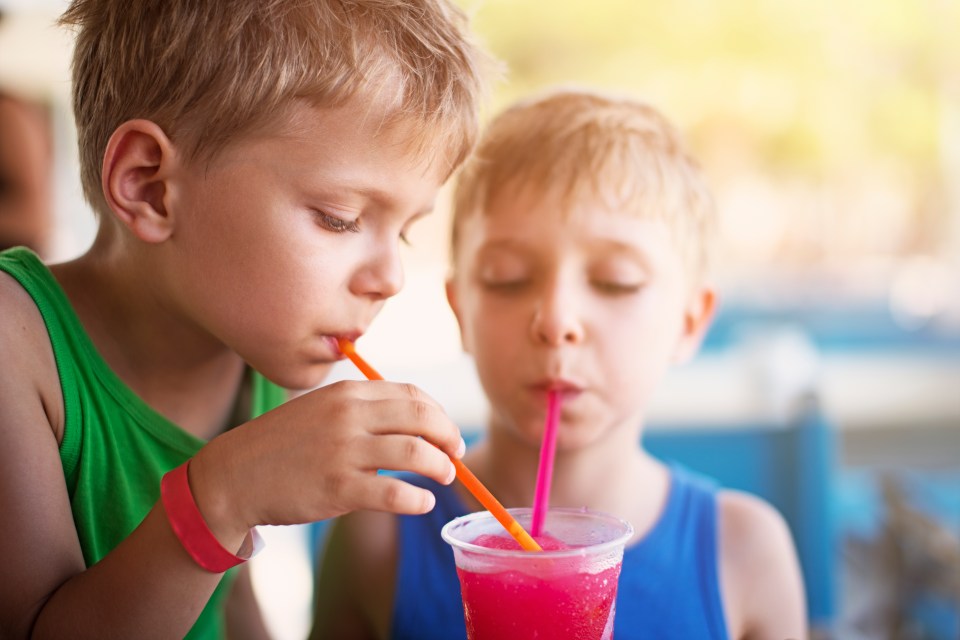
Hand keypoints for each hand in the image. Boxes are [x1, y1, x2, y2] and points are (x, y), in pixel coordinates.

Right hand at [189, 380, 463, 544]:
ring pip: (415, 453)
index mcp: (348, 393)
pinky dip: (418, 499)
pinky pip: (394, 492)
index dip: (439, 415)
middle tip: (457, 455)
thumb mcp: (321, 410)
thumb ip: (363, 410)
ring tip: (445, 477)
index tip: (447, 433)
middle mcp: (348, 416)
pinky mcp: (338, 488)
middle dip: (448, 436)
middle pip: (421, 418)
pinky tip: (423, 503)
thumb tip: (416, 424)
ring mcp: (344, 451)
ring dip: (441, 466)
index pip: (412, 395)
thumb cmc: (284, 444)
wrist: (235, 475)